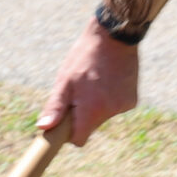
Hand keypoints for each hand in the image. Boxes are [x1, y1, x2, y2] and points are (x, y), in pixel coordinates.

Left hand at [37, 19, 138, 146]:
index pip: (79, 139)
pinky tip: (107, 80)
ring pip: (102, 116)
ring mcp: (124, 106)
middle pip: (90, 127)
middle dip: (82, 115)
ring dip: (96, 106)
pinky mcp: (132, 100)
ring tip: (94, 82)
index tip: (65, 120)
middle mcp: (111, 112)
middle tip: (79, 92)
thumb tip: (43, 128)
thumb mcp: (65, 81)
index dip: (69, 133)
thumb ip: (56, 107)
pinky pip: (114, 107)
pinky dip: (109, 99)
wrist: (113, 36)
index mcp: (92, 110)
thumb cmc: (84, 57)